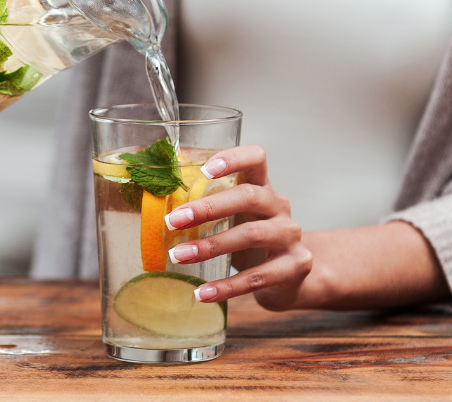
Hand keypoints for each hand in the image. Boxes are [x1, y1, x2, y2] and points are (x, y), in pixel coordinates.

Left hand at [165, 145, 312, 310]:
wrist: (292, 276)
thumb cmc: (253, 241)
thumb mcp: (237, 218)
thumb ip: (210, 208)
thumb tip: (157, 207)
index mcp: (263, 188)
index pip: (256, 158)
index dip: (233, 159)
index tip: (204, 170)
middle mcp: (280, 207)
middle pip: (249, 196)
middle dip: (209, 208)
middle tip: (173, 220)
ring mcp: (290, 236)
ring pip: (252, 235)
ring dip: (211, 246)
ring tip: (179, 256)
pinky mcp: (295, 266)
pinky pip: (258, 276)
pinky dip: (227, 286)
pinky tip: (203, 293)